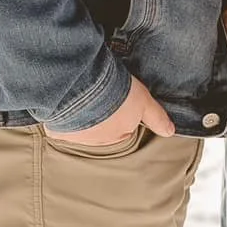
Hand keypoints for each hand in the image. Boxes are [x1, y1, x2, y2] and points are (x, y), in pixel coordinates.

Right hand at [46, 75, 175, 146]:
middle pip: (99, 131)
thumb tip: (171, 132)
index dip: (121, 114)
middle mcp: (95, 142)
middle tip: (100, 95)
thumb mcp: (143, 102)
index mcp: (117, 137)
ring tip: (81, 94)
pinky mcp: (55, 130)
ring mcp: (74, 137)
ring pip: (78, 128)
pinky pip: (58, 126)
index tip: (118, 100)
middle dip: (99, 117)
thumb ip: (156, 118)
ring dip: (79, 116)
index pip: (123, 130)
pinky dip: (59, 116)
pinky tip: (62, 102)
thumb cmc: (115, 94)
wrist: (83, 84)